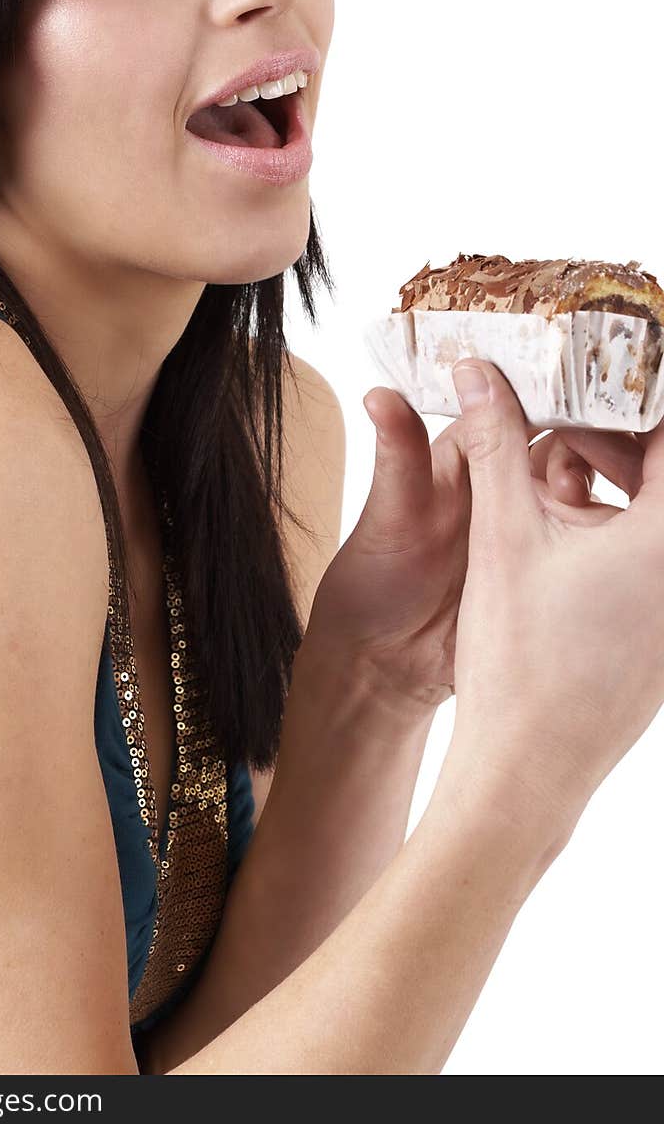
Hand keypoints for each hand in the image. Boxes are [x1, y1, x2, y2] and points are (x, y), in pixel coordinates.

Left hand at [303, 382, 642, 714]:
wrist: (386, 661)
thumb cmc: (372, 581)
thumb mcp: (391, 516)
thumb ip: (396, 456)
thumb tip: (379, 395)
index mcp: (463, 454)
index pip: (513, 404)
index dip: (549, 388)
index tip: (588, 377)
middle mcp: (497, 481)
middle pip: (558, 437)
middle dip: (592, 428)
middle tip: (621, 426)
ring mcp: (524, 523)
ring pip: (579, 483)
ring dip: (603, 475)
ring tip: (624, 474)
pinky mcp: (543, 564)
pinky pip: (584, 536)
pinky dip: (607, 526)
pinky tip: (629, 522)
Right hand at [445, 359, 663, 835]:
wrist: (528, 769)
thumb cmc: (520, 661)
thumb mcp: (502, 535)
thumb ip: (495, 443)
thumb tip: (478, 373)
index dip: (641, 380)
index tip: (607, 354)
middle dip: (616, 423)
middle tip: (558, 399)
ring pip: (658, 506)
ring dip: (612, 470)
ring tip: (546, 457)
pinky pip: (653, 546)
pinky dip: (615, 516)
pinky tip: (555, 514)